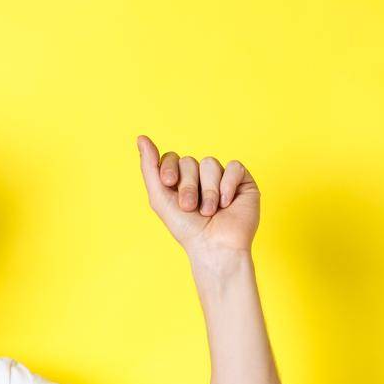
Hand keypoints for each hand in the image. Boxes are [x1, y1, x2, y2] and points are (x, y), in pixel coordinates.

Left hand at [136, 137, 258, 259]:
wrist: (214, 246)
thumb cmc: (187, 228)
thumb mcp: (160, 198)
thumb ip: (149, 168)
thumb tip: (141, 137)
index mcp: (180, 181)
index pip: (172, 158)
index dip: (169, 168)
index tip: (168, 184)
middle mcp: (201, 177)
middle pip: (189, 161)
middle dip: (187, 185)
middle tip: (190, 207)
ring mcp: (222, 178)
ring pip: (210, 163)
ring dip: (207, 190)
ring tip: (209, 211)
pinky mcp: (243, 181)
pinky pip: (234, 167)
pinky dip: (227, 186)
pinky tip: (226, 203)